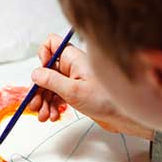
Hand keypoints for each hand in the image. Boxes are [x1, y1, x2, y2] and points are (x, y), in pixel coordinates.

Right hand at [27, 34, 153, 138]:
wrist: (126, 117)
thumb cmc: (107, 100)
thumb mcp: (74, 91)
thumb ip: (51, 81)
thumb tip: (35, 73)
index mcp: (73, 58)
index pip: (51, 44)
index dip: (42, 57)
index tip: (40, 74)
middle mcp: (73, 67)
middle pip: (46, 70)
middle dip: (38, 88)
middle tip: (35, 105)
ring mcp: (74, 80)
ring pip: (50, 86)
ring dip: (43, 101)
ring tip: (44, 116)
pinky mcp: (77, 93)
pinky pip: (57, 96)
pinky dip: (52, 106)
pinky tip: (53, 116)